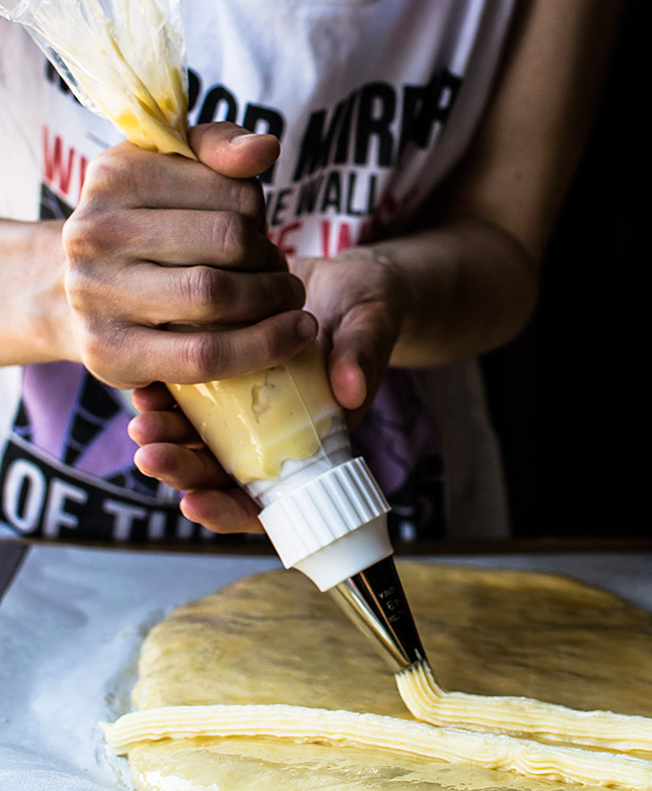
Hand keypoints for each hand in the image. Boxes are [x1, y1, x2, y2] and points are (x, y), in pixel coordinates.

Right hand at [61, 122, 315, 388]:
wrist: (71, 296)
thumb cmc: (142, 227)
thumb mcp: (169, 171)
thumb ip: (219, 147)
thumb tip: (265, 148)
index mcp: (115, 176)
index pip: (234, 191)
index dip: (262, 214)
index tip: (257, 230)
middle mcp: (96, 232)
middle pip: (230, 241)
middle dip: (272, 262)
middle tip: (281, 276)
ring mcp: (98, 295)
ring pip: (218, 296)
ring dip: (273, 302)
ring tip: (287, 303)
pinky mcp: (112, 353)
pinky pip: (206, 355)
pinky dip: (261, 347)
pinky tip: (289, 336)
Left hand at [128, 244, 411, 533]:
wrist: (343, 280)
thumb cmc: (367, 313)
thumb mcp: (371, 331)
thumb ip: (362, 358)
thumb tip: (352, 389)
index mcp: (315, 445)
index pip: (270, 502)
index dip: (229, 510)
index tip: (193, 503)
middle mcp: (275, 437)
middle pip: (221, 476)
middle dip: (182, 470)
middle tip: (151, 455)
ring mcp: (247, 411)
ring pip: (198, 443)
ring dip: (166, 440)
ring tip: (141, 424)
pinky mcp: (225, 379)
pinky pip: (190, 402)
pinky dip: (167, 401)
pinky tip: (145, 388)